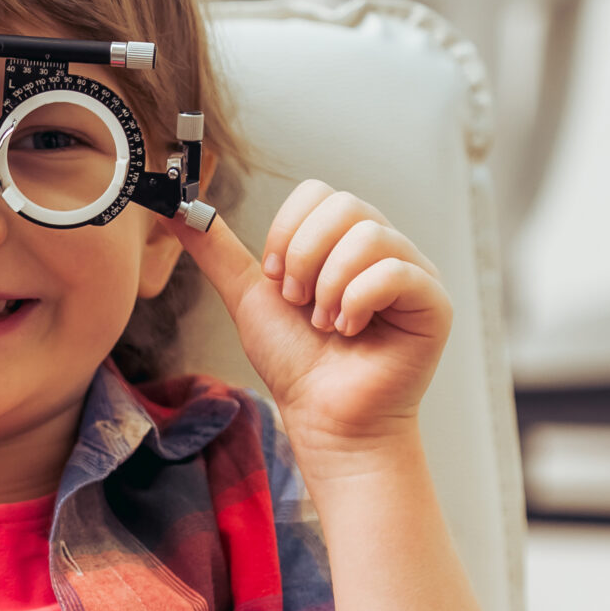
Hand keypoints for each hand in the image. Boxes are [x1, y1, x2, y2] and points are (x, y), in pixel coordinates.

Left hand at [169, 180, 450, 467]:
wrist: (323, 417)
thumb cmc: (296, 363)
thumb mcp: (249, 297)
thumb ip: (218, 251)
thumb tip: (176, 209)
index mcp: (344, 240)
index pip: (318, 192)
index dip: (286, 230)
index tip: (274, 277)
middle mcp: (383, 248)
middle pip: (344, 205)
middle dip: (304, 258)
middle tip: (299, 303)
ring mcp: (413, 272)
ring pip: (370, 235)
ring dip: (330, 286)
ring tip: (325, 323)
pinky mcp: (433, 302)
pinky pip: (396, 271)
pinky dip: (358, 301)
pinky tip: (351, 331)